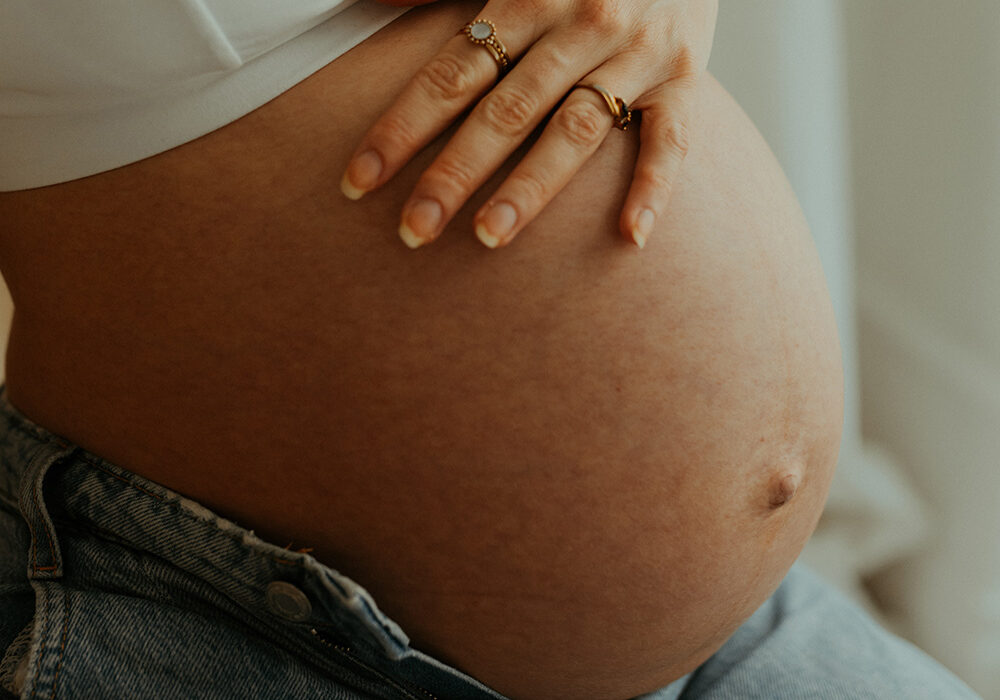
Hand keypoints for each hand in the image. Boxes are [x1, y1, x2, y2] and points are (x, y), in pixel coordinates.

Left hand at [343, 0, 717, 248]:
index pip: (452, 73)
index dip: (402, 128)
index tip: (359, 182)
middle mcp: (583, 23)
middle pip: (506, 110)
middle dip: (454, 173)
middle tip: (414, 230)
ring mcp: (638, 54)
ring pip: (576, 130)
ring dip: (532, 188)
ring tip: (489, 237)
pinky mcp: (685, 80)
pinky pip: (671, 140)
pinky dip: (653, 187)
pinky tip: (630, 236)